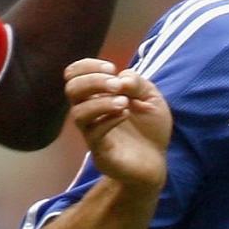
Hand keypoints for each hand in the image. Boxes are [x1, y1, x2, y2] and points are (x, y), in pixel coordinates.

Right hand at [64, 57, 171, 191]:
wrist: (156, 162)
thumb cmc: (150, 129)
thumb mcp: (152, 98)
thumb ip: (137, 83)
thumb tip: (120, 77)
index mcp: (97, 96)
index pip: (74, 75)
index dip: (87, 66)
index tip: (111, 68)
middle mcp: (90, 112)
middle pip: (71, 89)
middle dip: (92, 80)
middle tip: (117, 85)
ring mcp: (92, 132)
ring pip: (77, 113)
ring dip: (101, 102)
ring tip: (124, 103)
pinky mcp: (100, 151)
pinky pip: (93, 134)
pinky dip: (109, 119)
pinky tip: (126, 114)